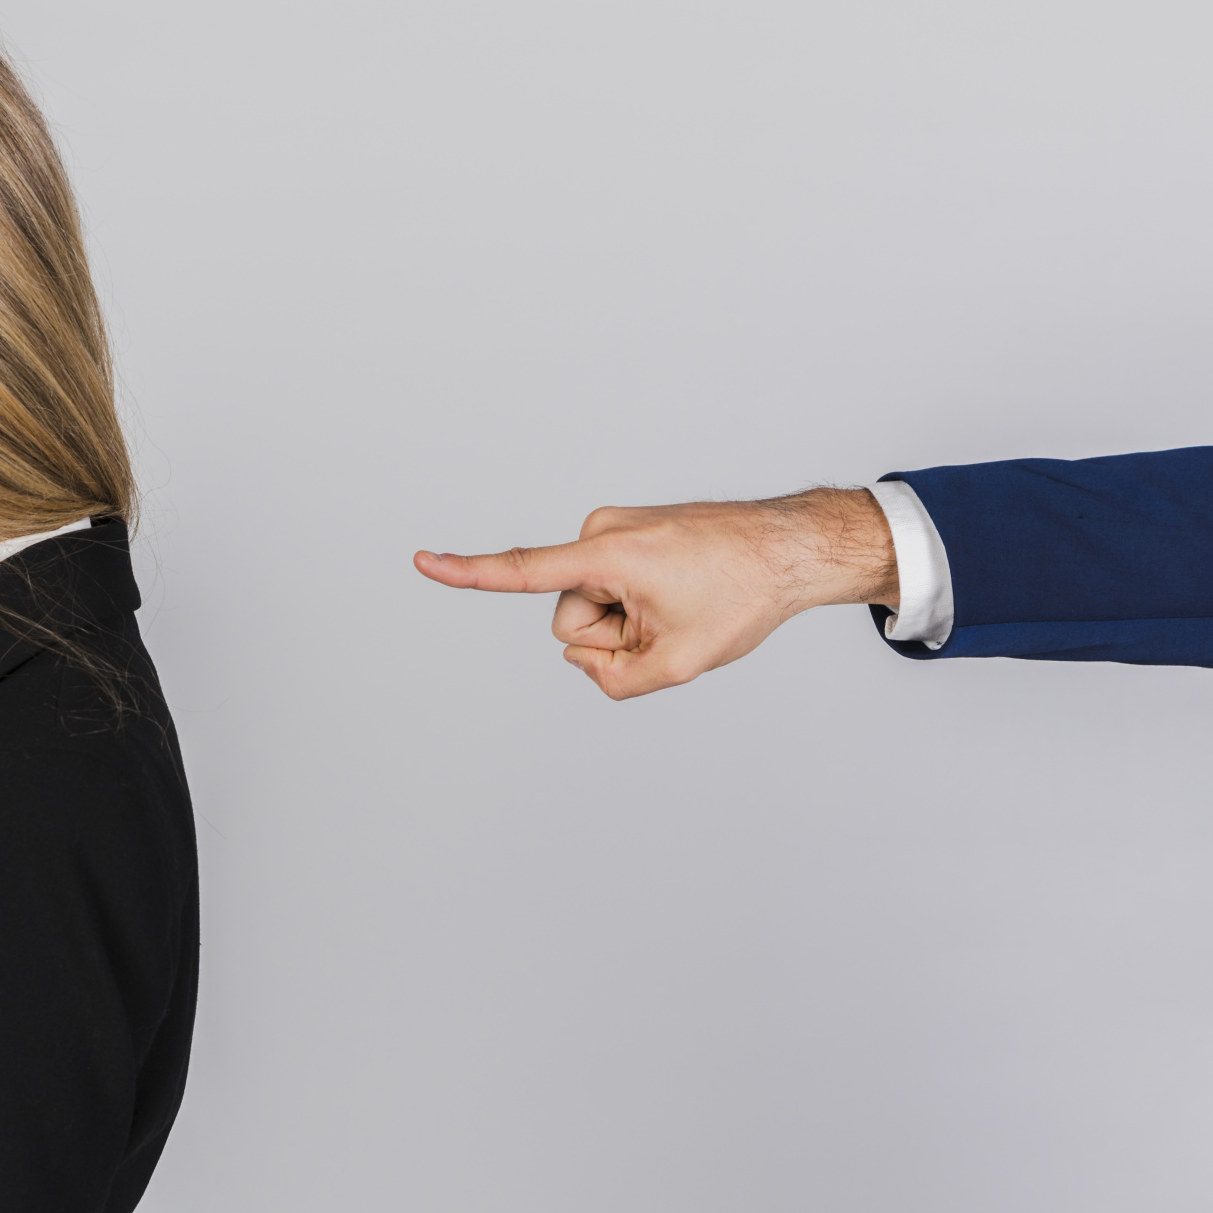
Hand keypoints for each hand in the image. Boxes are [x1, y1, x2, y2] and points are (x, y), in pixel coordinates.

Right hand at [412, 489, 899, 698]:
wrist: (791, 547)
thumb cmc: (744, 594)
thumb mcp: (680, 663)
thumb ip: (614, 681)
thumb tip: (584, 658)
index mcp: (608, 554)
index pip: (523, 572)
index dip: (467, 574)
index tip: (421, 561)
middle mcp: (602, 532)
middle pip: (571, 618)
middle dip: (612, 637)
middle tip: (672, 626)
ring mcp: (615, 531)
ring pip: (593, 607)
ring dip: (631, 622)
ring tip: (685, 608)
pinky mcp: (628, 535)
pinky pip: (613, 590)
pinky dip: (642, 605)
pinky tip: (684, 595)